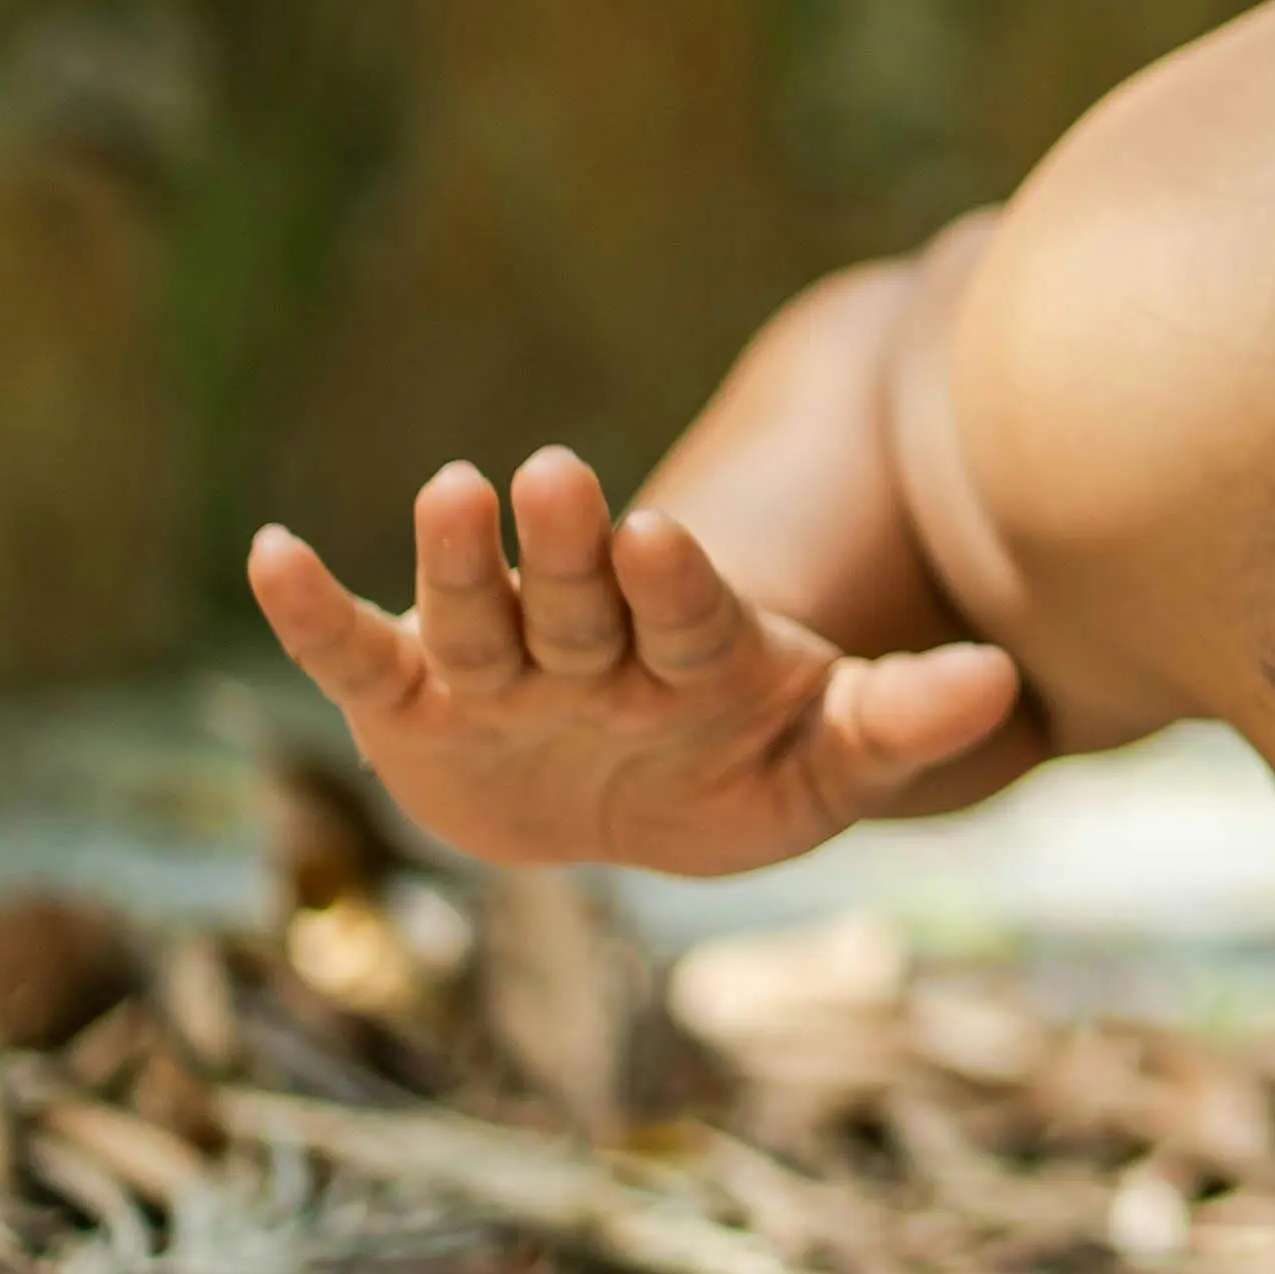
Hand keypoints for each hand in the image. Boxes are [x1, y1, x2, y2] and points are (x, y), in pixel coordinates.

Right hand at [246, 448, 1029, 877]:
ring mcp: (502, 671)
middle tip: (553, 474)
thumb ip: (903, 721)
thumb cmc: (745, 762)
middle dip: (568, 548)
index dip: (676, 580)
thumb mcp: (829, 762)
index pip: (691, 612)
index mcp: (698, 654)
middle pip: (582, 597)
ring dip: (461, 559)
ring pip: (480, 614)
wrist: (649, 799)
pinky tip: (268, 555)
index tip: (665, 533)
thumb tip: (1006, 688)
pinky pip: (357, 655)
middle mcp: (593, 648)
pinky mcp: (413, 704)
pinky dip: (312, 613)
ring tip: (452, 489)